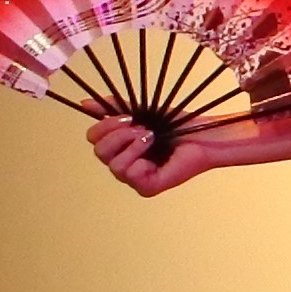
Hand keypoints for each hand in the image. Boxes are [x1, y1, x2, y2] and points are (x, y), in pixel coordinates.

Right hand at [89, 114, 216, 196]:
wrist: (205, 135)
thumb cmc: (178, 125)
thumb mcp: (141, 112)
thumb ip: (114, 108)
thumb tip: (85, 103)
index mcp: (121, 146)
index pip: (94, 139)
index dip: (104, 125)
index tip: (128, 116)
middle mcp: (124, 164)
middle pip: (99, 151)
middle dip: (118, 134)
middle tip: (141, 127)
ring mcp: (134, 178)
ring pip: (112, 163)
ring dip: (132, 144)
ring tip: (151, 137)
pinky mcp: (147, 188)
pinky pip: (128, 174)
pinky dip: (139, 157)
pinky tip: (155, 150)